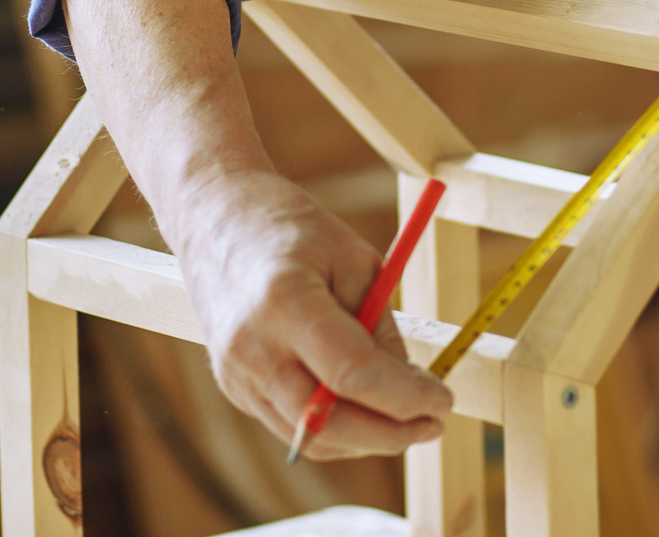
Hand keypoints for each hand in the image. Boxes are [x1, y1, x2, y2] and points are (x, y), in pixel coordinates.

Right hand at [172, 170, 451, 461]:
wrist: (215, 219)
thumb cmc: (292, 229)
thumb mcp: (355, 260)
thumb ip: (380, 326)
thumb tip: (412, 384)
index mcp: (285, 303)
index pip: (352, 375)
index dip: (404, 397)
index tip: (443, 400)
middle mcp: (252, 348)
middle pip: (329, 423)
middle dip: (390, 434)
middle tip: (433, 423)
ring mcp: (237, 374)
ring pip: (311, 438)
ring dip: (366, 438)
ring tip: (407, 416)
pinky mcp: (234, 387)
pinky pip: (293, 426)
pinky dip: (337, 428)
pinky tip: (366, 408)